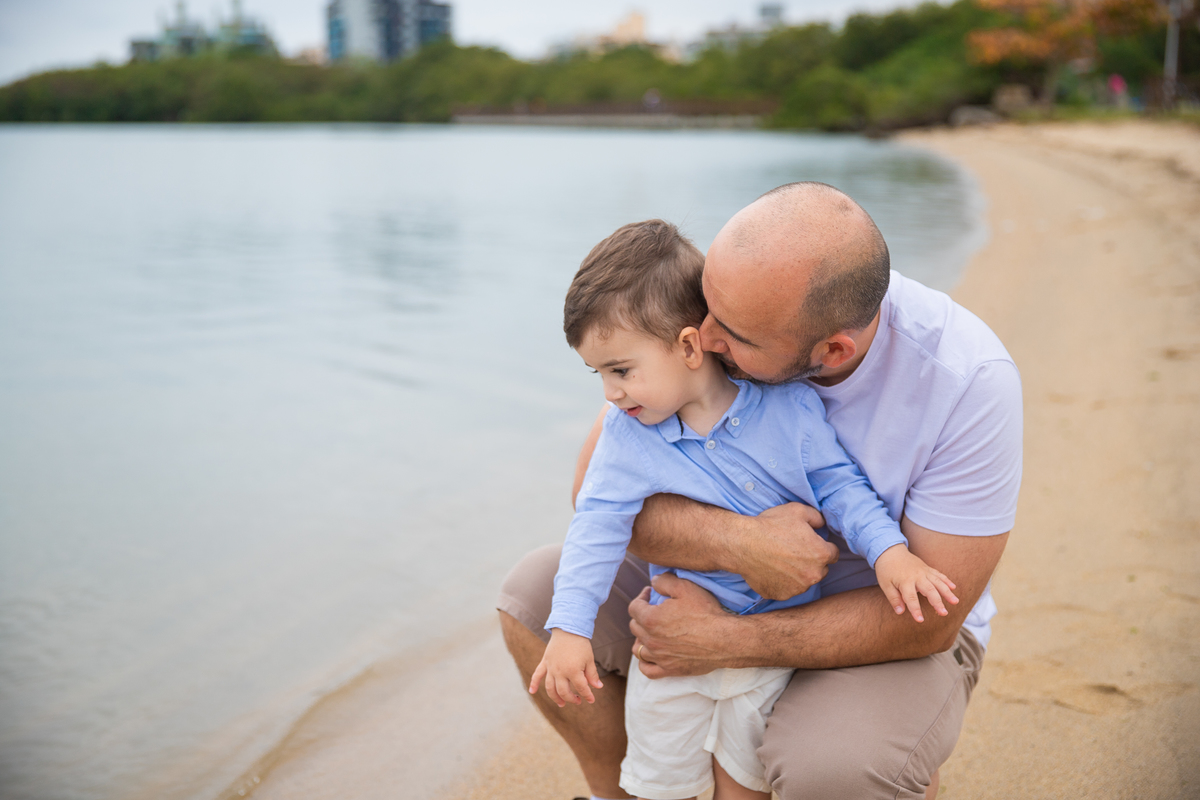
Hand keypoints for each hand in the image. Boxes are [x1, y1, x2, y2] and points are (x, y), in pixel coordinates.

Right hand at [529, 629, 603, 707]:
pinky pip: (537, 675)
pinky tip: (532, 692)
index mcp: (573, 671)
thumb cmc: (580, 644)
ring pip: (550, 688)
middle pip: (564, 691)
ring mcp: (551, 667)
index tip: (592, 700)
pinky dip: (533, 683)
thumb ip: (592, 675)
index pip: (581, 688)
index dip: (588, 695)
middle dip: (571, 699)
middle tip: (578, 701)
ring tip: (561, 703)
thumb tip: (598, 687)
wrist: (568, 628)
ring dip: (555, 697)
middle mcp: (560, 671)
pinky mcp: (545, 662)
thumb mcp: (589, 659)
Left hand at [628, 573, 742, 678]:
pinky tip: (652, 654)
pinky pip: (647, 669)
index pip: (634, 607)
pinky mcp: (669, 669)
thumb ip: (665, 581)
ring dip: (642, 638)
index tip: (651, 594)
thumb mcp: (686, 587)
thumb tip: (654, 581)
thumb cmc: (706, 613)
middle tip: (655, 609)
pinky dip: (645, 662)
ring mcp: (659, 657)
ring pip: (638, 648)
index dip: (641, 597)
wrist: (725, 640)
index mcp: (651, 619)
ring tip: (652, 631)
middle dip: (642, 615)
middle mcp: (651, 640)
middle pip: (634, 626)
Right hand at [736, 503, 837, 599]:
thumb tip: (822, 525)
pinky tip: (771, 569)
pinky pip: (786, 589)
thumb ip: (817, 517)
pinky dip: (782, 582)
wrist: (743, 543)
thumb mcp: (797, 511)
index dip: (822, 546)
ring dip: (798, 573)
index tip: (810, 543)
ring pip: (804, 581)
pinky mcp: (781, 595)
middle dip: (812, 562)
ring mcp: (797, 588)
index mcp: (821, 554)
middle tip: (794, 551)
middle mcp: (813, 575)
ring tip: (781, 560)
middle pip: (820, 570)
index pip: (833, 553)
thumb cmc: (770, 526)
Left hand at [873, 544, 958, 622]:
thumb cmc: (886, 570)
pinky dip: (946, 580)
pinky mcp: (927, 568)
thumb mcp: (885, 584)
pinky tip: (953, 588)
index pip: (911, 598)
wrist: (890, 551)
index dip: (915, 609)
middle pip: (929, 590)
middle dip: (937, 602)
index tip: (920, 620)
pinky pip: (938, 574)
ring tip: (955, 602)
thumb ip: (893, 598)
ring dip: (947, 592)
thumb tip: (900, 612)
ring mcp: (923, 571)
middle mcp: (916, 576)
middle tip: (944, 613)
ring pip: (938, 582)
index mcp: (905, 581)